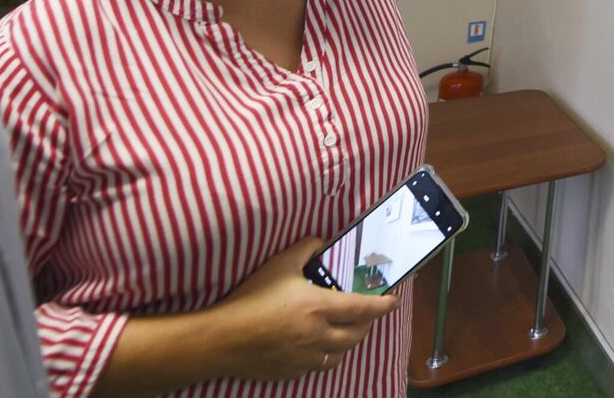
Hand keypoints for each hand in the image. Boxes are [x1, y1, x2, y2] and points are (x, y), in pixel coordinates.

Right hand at [211, 238, 399, 382]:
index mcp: (319, 307)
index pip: (364, 308)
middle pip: (357, 334)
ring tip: (343, 330)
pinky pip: (317, 366)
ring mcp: (305, 357)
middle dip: (367, 324)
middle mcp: (318, 335)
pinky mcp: (290, 372)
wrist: (220, 339)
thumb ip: (306, 249)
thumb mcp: (280, 264)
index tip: (393, 300)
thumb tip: (321, 242)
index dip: (383, 305)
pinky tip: (316, 346)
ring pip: (339, 354)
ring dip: (347, 342)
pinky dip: (323, 356)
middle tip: (366, 313)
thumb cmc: (249, 299)